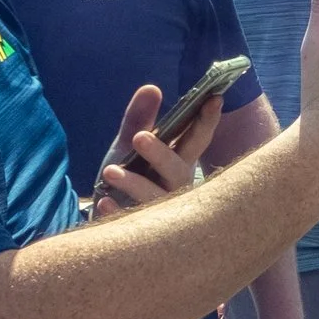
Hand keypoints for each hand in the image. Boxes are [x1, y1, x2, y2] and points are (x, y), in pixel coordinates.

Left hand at [90, 84, 222, 217]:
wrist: (110, 219)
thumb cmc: (130, 177)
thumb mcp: (132, 145)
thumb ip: (140, 119)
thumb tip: (152, 88)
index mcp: (179, 162)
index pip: (197, 140)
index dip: (207, 120)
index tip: (214, 98)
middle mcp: (176, 186)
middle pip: (177, 171)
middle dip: (161, 154)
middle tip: (139, 137)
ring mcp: (160, 211)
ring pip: (156, 198)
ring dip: (134, 183)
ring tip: (110, 171)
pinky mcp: (139, 230)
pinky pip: (131, 222)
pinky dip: (118, 212)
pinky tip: (104, 201)